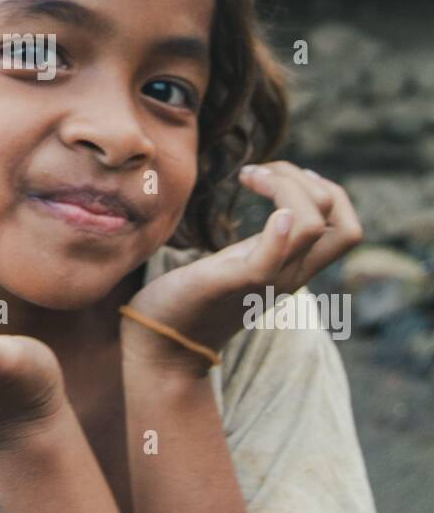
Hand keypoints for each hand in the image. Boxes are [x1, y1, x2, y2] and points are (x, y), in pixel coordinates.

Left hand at [121, 162, 363, 376]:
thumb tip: (278, 207)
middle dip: (309, 183)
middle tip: (260, 173)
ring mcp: (266, 282)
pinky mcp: (233, 285)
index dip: (329, 192)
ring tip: (248, 177)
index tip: (285, 176)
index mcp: (296, 267)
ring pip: (313, 227)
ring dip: (285, 186)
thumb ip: (268, 242)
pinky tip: (253, 197)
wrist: (164, 339)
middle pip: (347, 230)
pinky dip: (273, 228)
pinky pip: (269, 260)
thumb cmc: (197, 294)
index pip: (348, 230)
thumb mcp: (245, 261)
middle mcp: (292, 276)